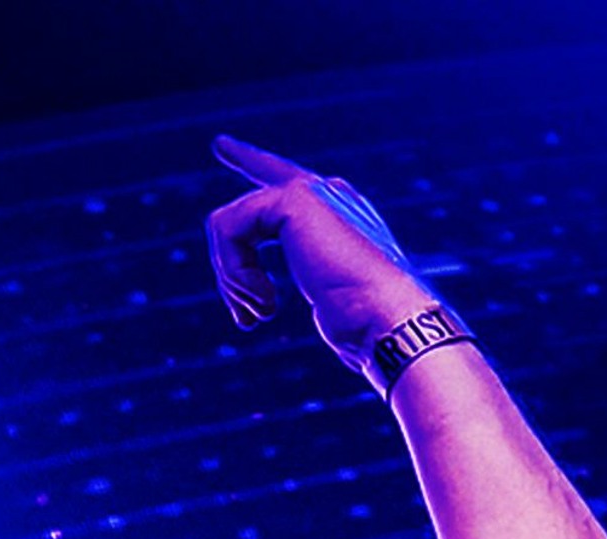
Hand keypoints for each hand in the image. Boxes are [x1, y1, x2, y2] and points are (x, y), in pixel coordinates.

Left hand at [207, 134, 431, 372]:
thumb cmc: (366, 325)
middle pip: (254, 187)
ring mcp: (310, 191)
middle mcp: (326, 194)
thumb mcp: (334, 303)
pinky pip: (229, 228)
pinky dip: (236, 273)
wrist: (385, 317)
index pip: (286, 180)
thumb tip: (284, 297)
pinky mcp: (293, 198)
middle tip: (244, 313)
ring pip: (230, 224)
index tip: (220, 144)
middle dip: (231, 256)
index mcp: (338, 214)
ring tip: (263, 313)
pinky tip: (267, 302)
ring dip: (234, 280)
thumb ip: (316, 284)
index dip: (251, 161)